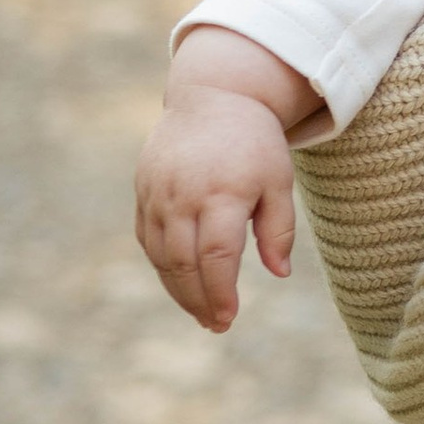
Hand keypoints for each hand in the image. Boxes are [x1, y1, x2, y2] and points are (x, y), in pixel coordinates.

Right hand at [134, 30, 315, 330]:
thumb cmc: (254, 144)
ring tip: (201, 312)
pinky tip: (181, 283)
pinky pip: (148, 239)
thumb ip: (279, 229)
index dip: (220, 292)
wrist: (213, 98)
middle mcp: (183, 195)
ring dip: (178, 290)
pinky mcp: (143, 191)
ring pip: (161, 256)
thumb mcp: (279, 181)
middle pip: (183, 263)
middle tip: (215, 325)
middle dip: (198, 301)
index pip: (215, 256)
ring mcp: (157, 193)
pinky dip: (162, 266)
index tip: (228, 318)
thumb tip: (279, 273)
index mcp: (222, 193)